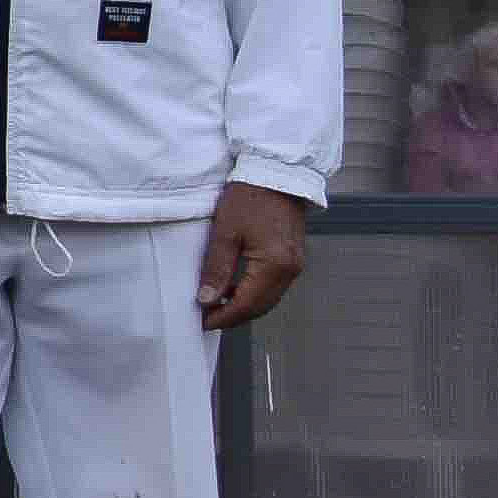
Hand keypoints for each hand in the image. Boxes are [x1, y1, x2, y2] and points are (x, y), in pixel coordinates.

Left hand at [197, 179, 308, 329]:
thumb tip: (206, 299)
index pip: (247, 305)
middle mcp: (290, 270)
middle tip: (206, 318)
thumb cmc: (249, 198)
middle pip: (260, 307)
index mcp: (275, 266)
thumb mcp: (225, 233)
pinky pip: (273, 286)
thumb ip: (216, 268)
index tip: (202, 323)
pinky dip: (253, 293)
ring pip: (268, 299)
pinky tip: (233, 288)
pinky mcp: (292, 258)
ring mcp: (295, 265)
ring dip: (243, 306)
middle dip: (233, 316)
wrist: (276, 174)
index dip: (223, 317)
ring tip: (215, 305)